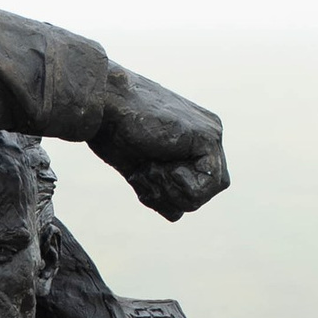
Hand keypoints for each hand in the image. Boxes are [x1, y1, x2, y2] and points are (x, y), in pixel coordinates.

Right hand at [93, 65, 228, 219]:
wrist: (105, 103)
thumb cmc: (114, 131)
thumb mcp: (140, 169)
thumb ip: (161, 188)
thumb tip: (177, 214)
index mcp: (194, 141)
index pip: (193, 189)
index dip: (165, 194)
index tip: (140, 173)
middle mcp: (208, 136)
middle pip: (201, 195)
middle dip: (169, 195)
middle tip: (145, 172)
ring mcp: (211, 135)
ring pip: (203, 195)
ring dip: (169, 191)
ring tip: (149, 165)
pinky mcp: (208, 138)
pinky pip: (205, 186)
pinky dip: (177, 185)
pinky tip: (160, 163)